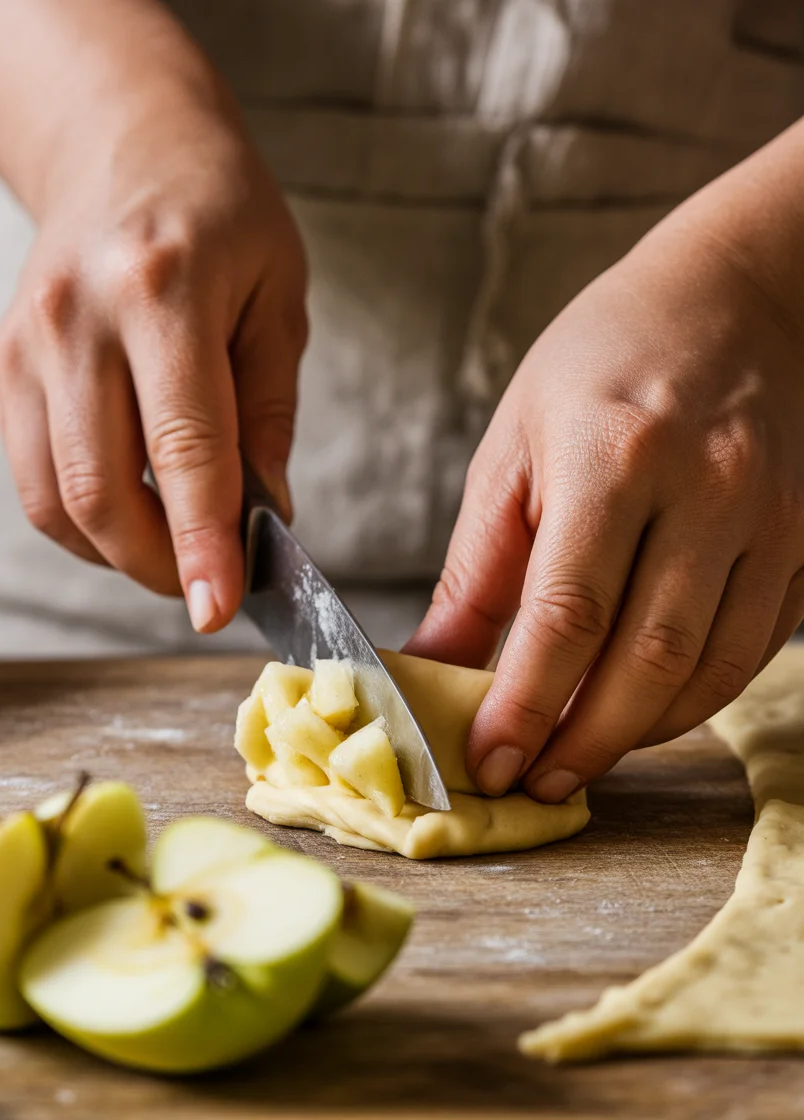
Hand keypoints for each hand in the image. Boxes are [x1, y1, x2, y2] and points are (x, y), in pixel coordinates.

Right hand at [0, 78, 306, 630]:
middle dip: (160, 566)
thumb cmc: (221, 215)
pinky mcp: (3, 368)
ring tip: (177, 548)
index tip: (220, 609)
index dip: (204, 545)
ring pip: (57, 502)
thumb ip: (268, 416)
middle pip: (102, 492)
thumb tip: (262, 517)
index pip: (184, 452)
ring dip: (119, 554)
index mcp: (162, 291)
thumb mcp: (278, 301)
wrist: (124, 144)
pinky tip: (132, 511)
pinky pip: (35, 481)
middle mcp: (77, 320)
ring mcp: (27, 345)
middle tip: (210, 583)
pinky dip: (84, 522)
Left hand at [407, 218, 803, 800]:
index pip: (567, 615)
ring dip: (640, 733)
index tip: (491, 760)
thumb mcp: (518, 443)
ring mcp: (772, 520)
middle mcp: (709, 491)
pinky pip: (755, 648)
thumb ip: (480, 565)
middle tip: (534, 780)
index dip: (527, 704)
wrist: (737, 295)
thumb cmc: (605, 359)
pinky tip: (644, 710)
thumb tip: (433, 662)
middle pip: (646, 661)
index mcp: (616, 457)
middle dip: (584, 741)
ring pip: (710, 670)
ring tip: (580, 755)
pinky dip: (695, 697)